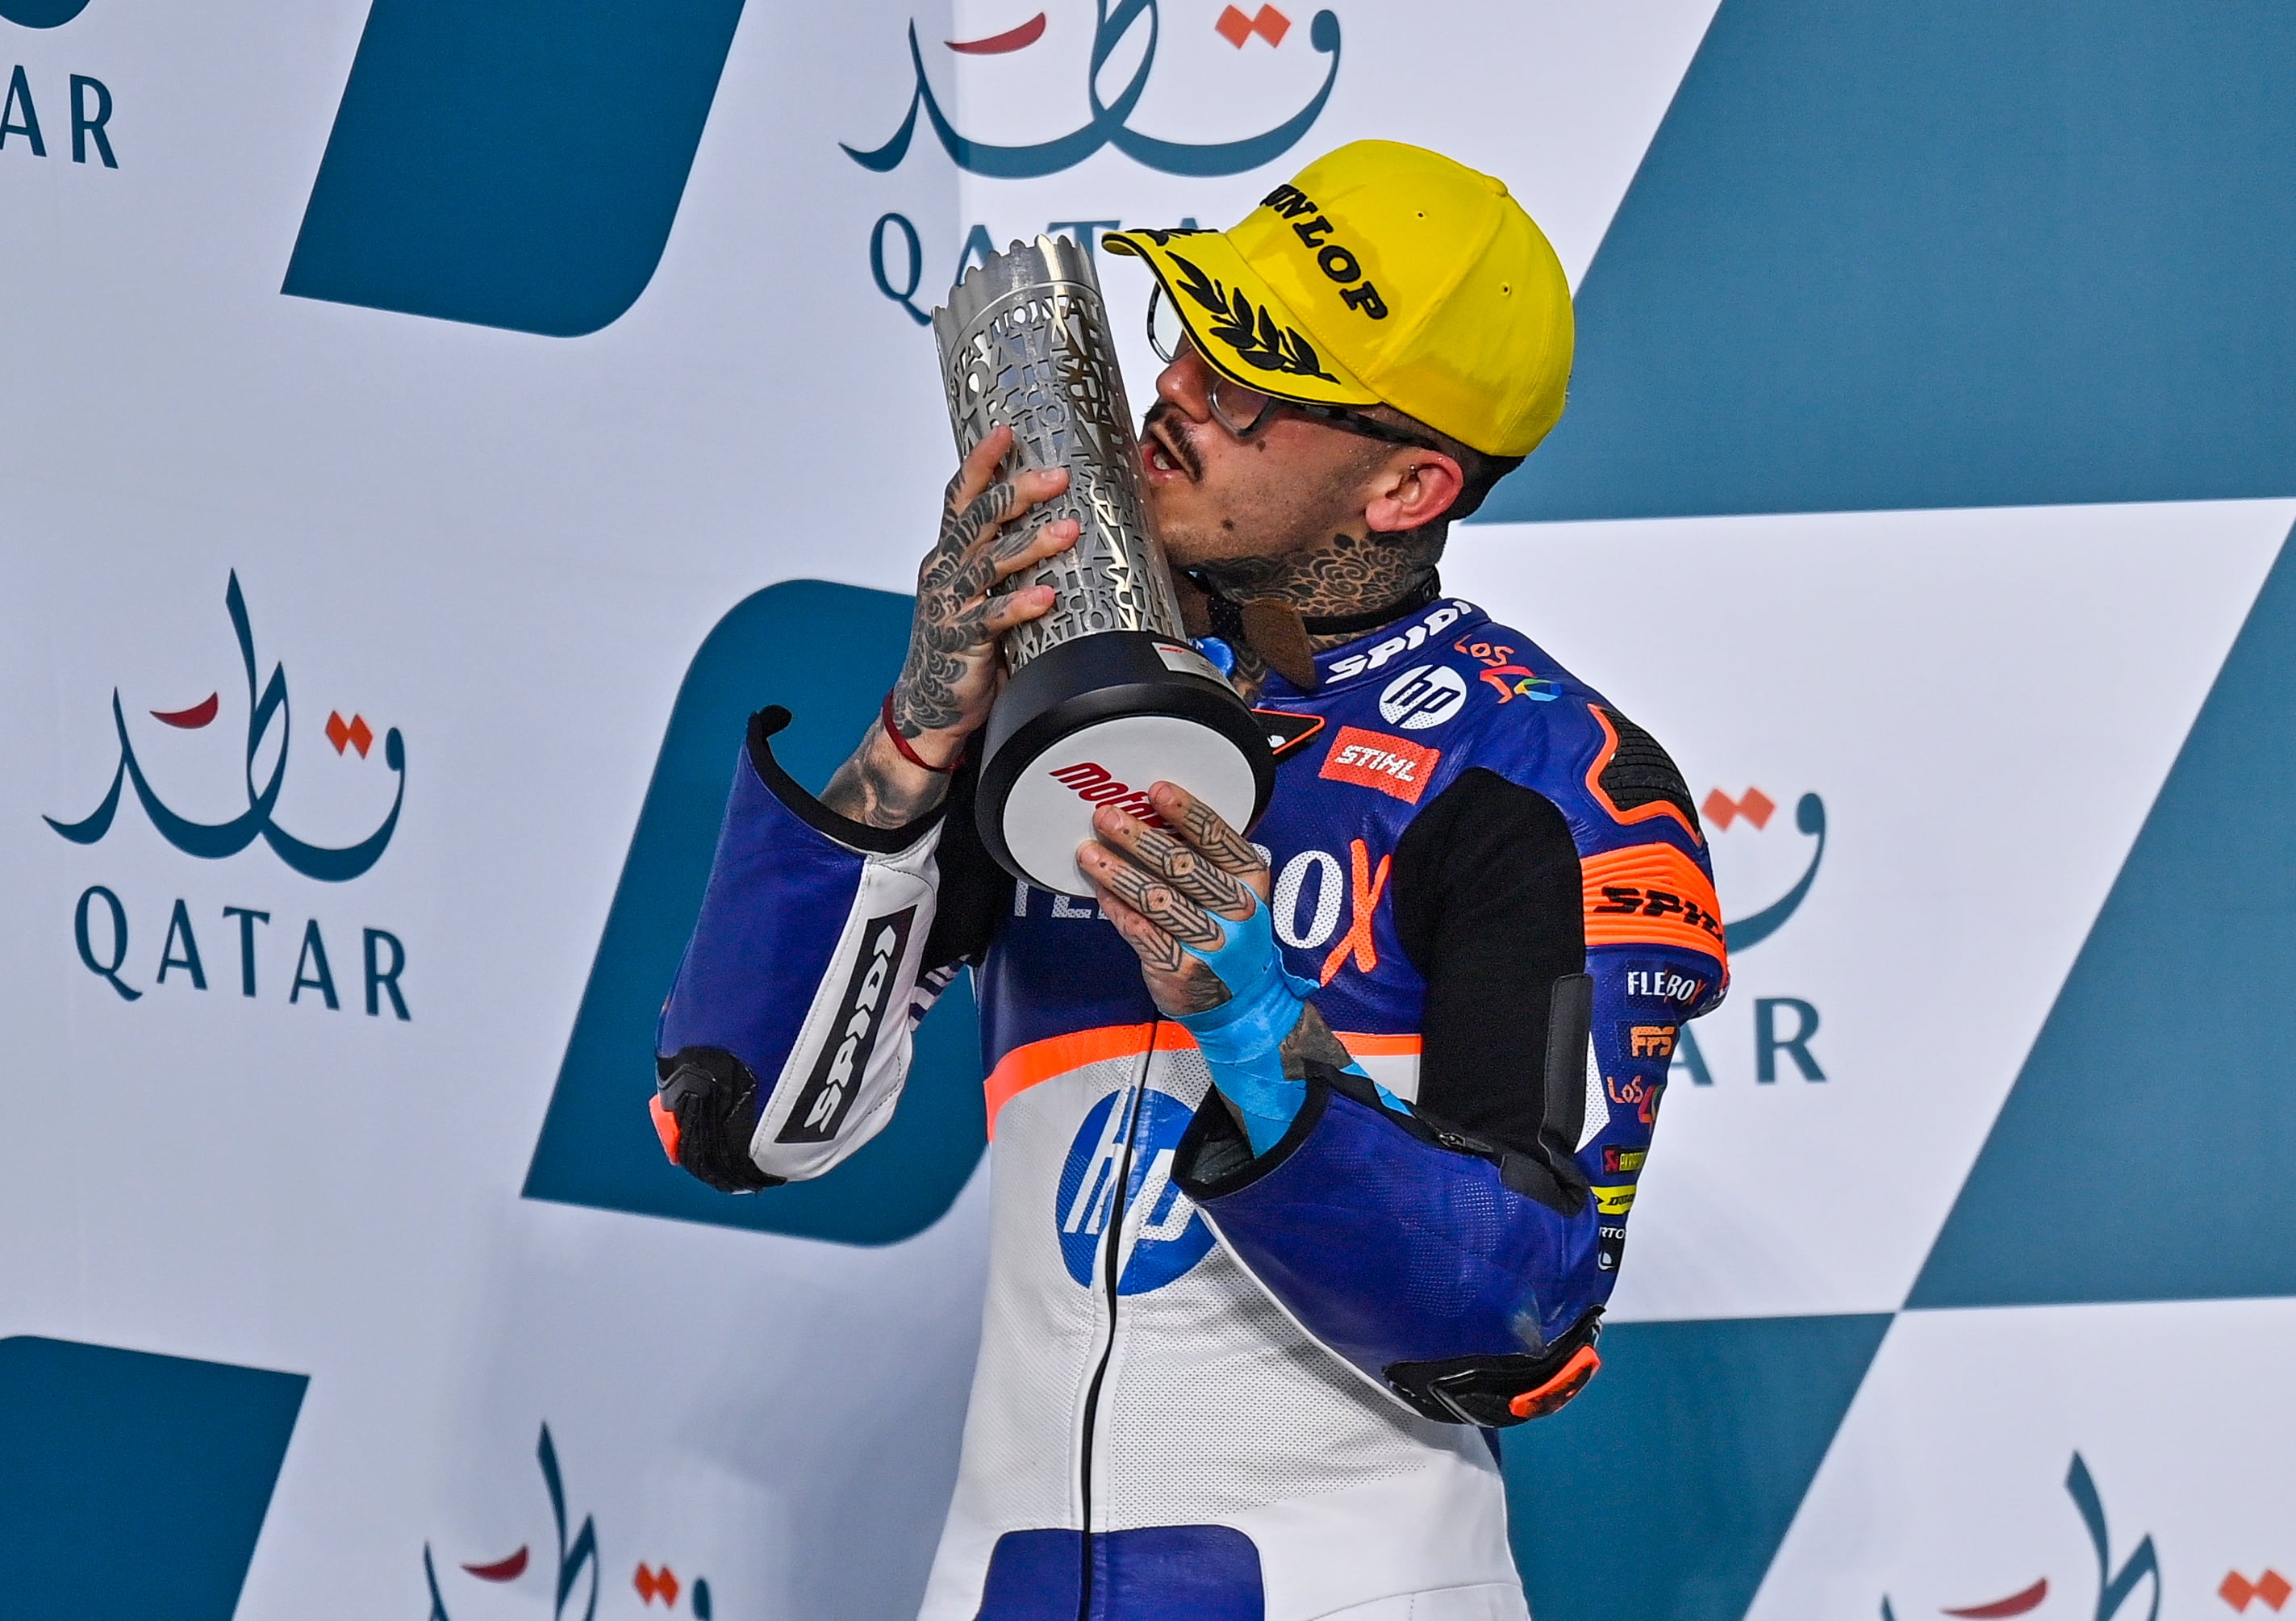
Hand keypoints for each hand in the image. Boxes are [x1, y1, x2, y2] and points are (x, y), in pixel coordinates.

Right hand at [822, 425, 1077, 827]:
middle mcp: (944, 571)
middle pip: (979, 519)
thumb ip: (1001, 561)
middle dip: (1018, 493)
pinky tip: (1047, 597)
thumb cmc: (961, 643)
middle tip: (1058, 476)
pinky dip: (1020, 605)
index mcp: (947, 553)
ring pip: (990, 564)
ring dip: (1031, 545)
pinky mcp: (961, 641)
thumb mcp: (977, 592)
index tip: (1006, 432)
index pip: (962, 497)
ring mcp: (950, 605)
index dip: (983, 463)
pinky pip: (992, 618)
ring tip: (1067, 531)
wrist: (929, 705)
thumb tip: (1057, 523)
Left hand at [1077, 782, 1269, 1016]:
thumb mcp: (1232, 889)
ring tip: (1089, 852)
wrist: (1241, 999)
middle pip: (1183, 866)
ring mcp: (1212, 942)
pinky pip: (1142, 933)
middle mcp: (1237, 909)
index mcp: (1251, 878)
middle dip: (1140, 838)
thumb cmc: (1227, 929)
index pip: (1218, 837)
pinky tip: (1099, 890)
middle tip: (1106, 816)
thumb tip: (1144, 816)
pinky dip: (1118, 909)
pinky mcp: (1183, 968)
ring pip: (1157, 900)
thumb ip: (1201, 858)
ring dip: (1119, 872)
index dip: (1186, 811)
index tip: (1155, 789)